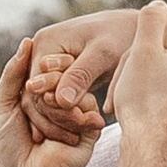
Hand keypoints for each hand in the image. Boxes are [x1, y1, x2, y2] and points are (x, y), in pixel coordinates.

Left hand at [0, 38, 96, 166]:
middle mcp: (62, 103)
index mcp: (42, 94)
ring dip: (59, 105)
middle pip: (67, 77)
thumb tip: (26, 41)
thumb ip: (12, 72)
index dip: (48, 64)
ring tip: (44, 124)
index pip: (52, 68)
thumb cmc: (9, 144)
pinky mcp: (90, 131)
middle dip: (52, 83)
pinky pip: (89, 112)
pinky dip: (73, 117)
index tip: (41, 65)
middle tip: (38, 95)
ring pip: (78, 93)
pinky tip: (63, 132)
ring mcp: (77, 116)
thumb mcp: (2, 103)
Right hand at [23, 9, 141, 132]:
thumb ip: (81, 76)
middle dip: (55, 118)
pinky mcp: (58, 74)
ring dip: (58, 121)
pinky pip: (53, 100)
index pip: (36, 85)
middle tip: (77, 137)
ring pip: (42, 101)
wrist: (131, 28)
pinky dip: (64, 117)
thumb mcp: (102, 55)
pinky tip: (78, 134)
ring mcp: (47, 64)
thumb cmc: (120, 36)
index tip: (78, 123)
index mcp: (45, 42)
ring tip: (80, 137)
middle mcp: (40, 52)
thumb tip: (61, 100)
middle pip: (35, 95)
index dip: (52, 108)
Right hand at [106, 0, 166, 164]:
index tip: (140, 66)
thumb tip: (158, 4)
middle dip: (155, 77)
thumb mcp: (142, 52)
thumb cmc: (144, 100)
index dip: (152, 54)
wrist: (150, 150)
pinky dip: (165, 118)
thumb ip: (151, 23)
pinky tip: (150, 123)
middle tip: (135, 87)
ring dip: (160, 98)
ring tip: (139, 106)